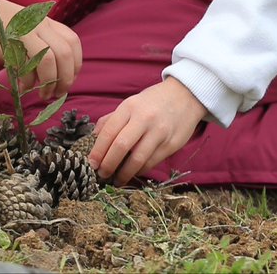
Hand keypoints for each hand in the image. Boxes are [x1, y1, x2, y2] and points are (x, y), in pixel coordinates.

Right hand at [0, 0, 82, 100]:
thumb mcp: (22, 30)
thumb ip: (38, 45)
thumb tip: (49, 75)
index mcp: (45, 20)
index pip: (73, 42)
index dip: (74, 65)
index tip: (66, 81)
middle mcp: (40, 22)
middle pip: (66, 52)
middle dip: (66, 78)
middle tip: (57, 93)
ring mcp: (26, 29)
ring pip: (53, 58)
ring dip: (50, 82)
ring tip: (42, 95)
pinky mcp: (12, 39)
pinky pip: (29, 63)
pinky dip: (29, 81)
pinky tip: (22, 88)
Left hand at [88, 77, 207, 184]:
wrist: (185, 96)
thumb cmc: (153, 101)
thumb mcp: (131, 103)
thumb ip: (112, 118)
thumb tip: (95, 135)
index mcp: (130, 107)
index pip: (109, 131)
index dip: (98, 150)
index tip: (91, 164)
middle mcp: (144, 119)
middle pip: (121, 146)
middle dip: (109, 164)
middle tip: (101, 175)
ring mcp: (159, 132)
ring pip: (138, 158)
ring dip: (124, 173)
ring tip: (116, 180)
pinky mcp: (171, 144)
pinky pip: (152, 162)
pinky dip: (140, 170)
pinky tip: (133, 173)